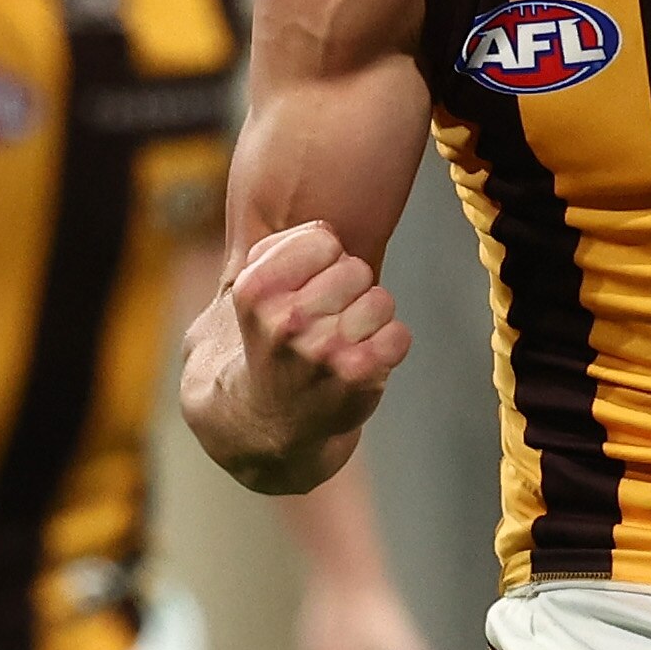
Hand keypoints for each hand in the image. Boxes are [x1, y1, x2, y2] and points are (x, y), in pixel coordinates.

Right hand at [229, 221, 412, 449]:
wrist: (264, 418)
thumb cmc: (267, 341)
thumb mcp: (251, 290)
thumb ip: (281, 246)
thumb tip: (327, 232)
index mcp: (256, 291)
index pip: (324, 239)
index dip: (321, 260)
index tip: (306, 286)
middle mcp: (287, 321)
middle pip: (356, 268)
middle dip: (347, 288)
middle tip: (325, 317)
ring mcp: (324, 351)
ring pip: (380, 300)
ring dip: (368, 318)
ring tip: (342, 338)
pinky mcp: (357, 376)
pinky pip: (399, 334)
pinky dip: (387, 345)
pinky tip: (360, 357)